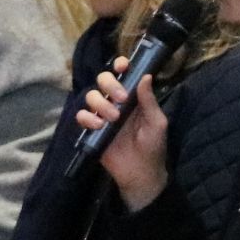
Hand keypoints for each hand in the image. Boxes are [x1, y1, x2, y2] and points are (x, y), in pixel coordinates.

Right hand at [76, 68, 169, 208]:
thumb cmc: (153, 146)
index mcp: (133, 97)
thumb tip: (145, 76)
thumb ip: (149, 100)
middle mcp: (116, 102)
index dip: (120, 66)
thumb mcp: (157, 123)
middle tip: (121, 100)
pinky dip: (87, 118)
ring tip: (113, 119)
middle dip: (110, 84)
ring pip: (92, 95)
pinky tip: (99, 126)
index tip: (122, 66)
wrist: (140, 173)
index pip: (123, 74)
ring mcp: (103, 115)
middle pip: (103, 80)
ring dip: (101, 103)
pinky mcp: (92, 130)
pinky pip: (82, 116)